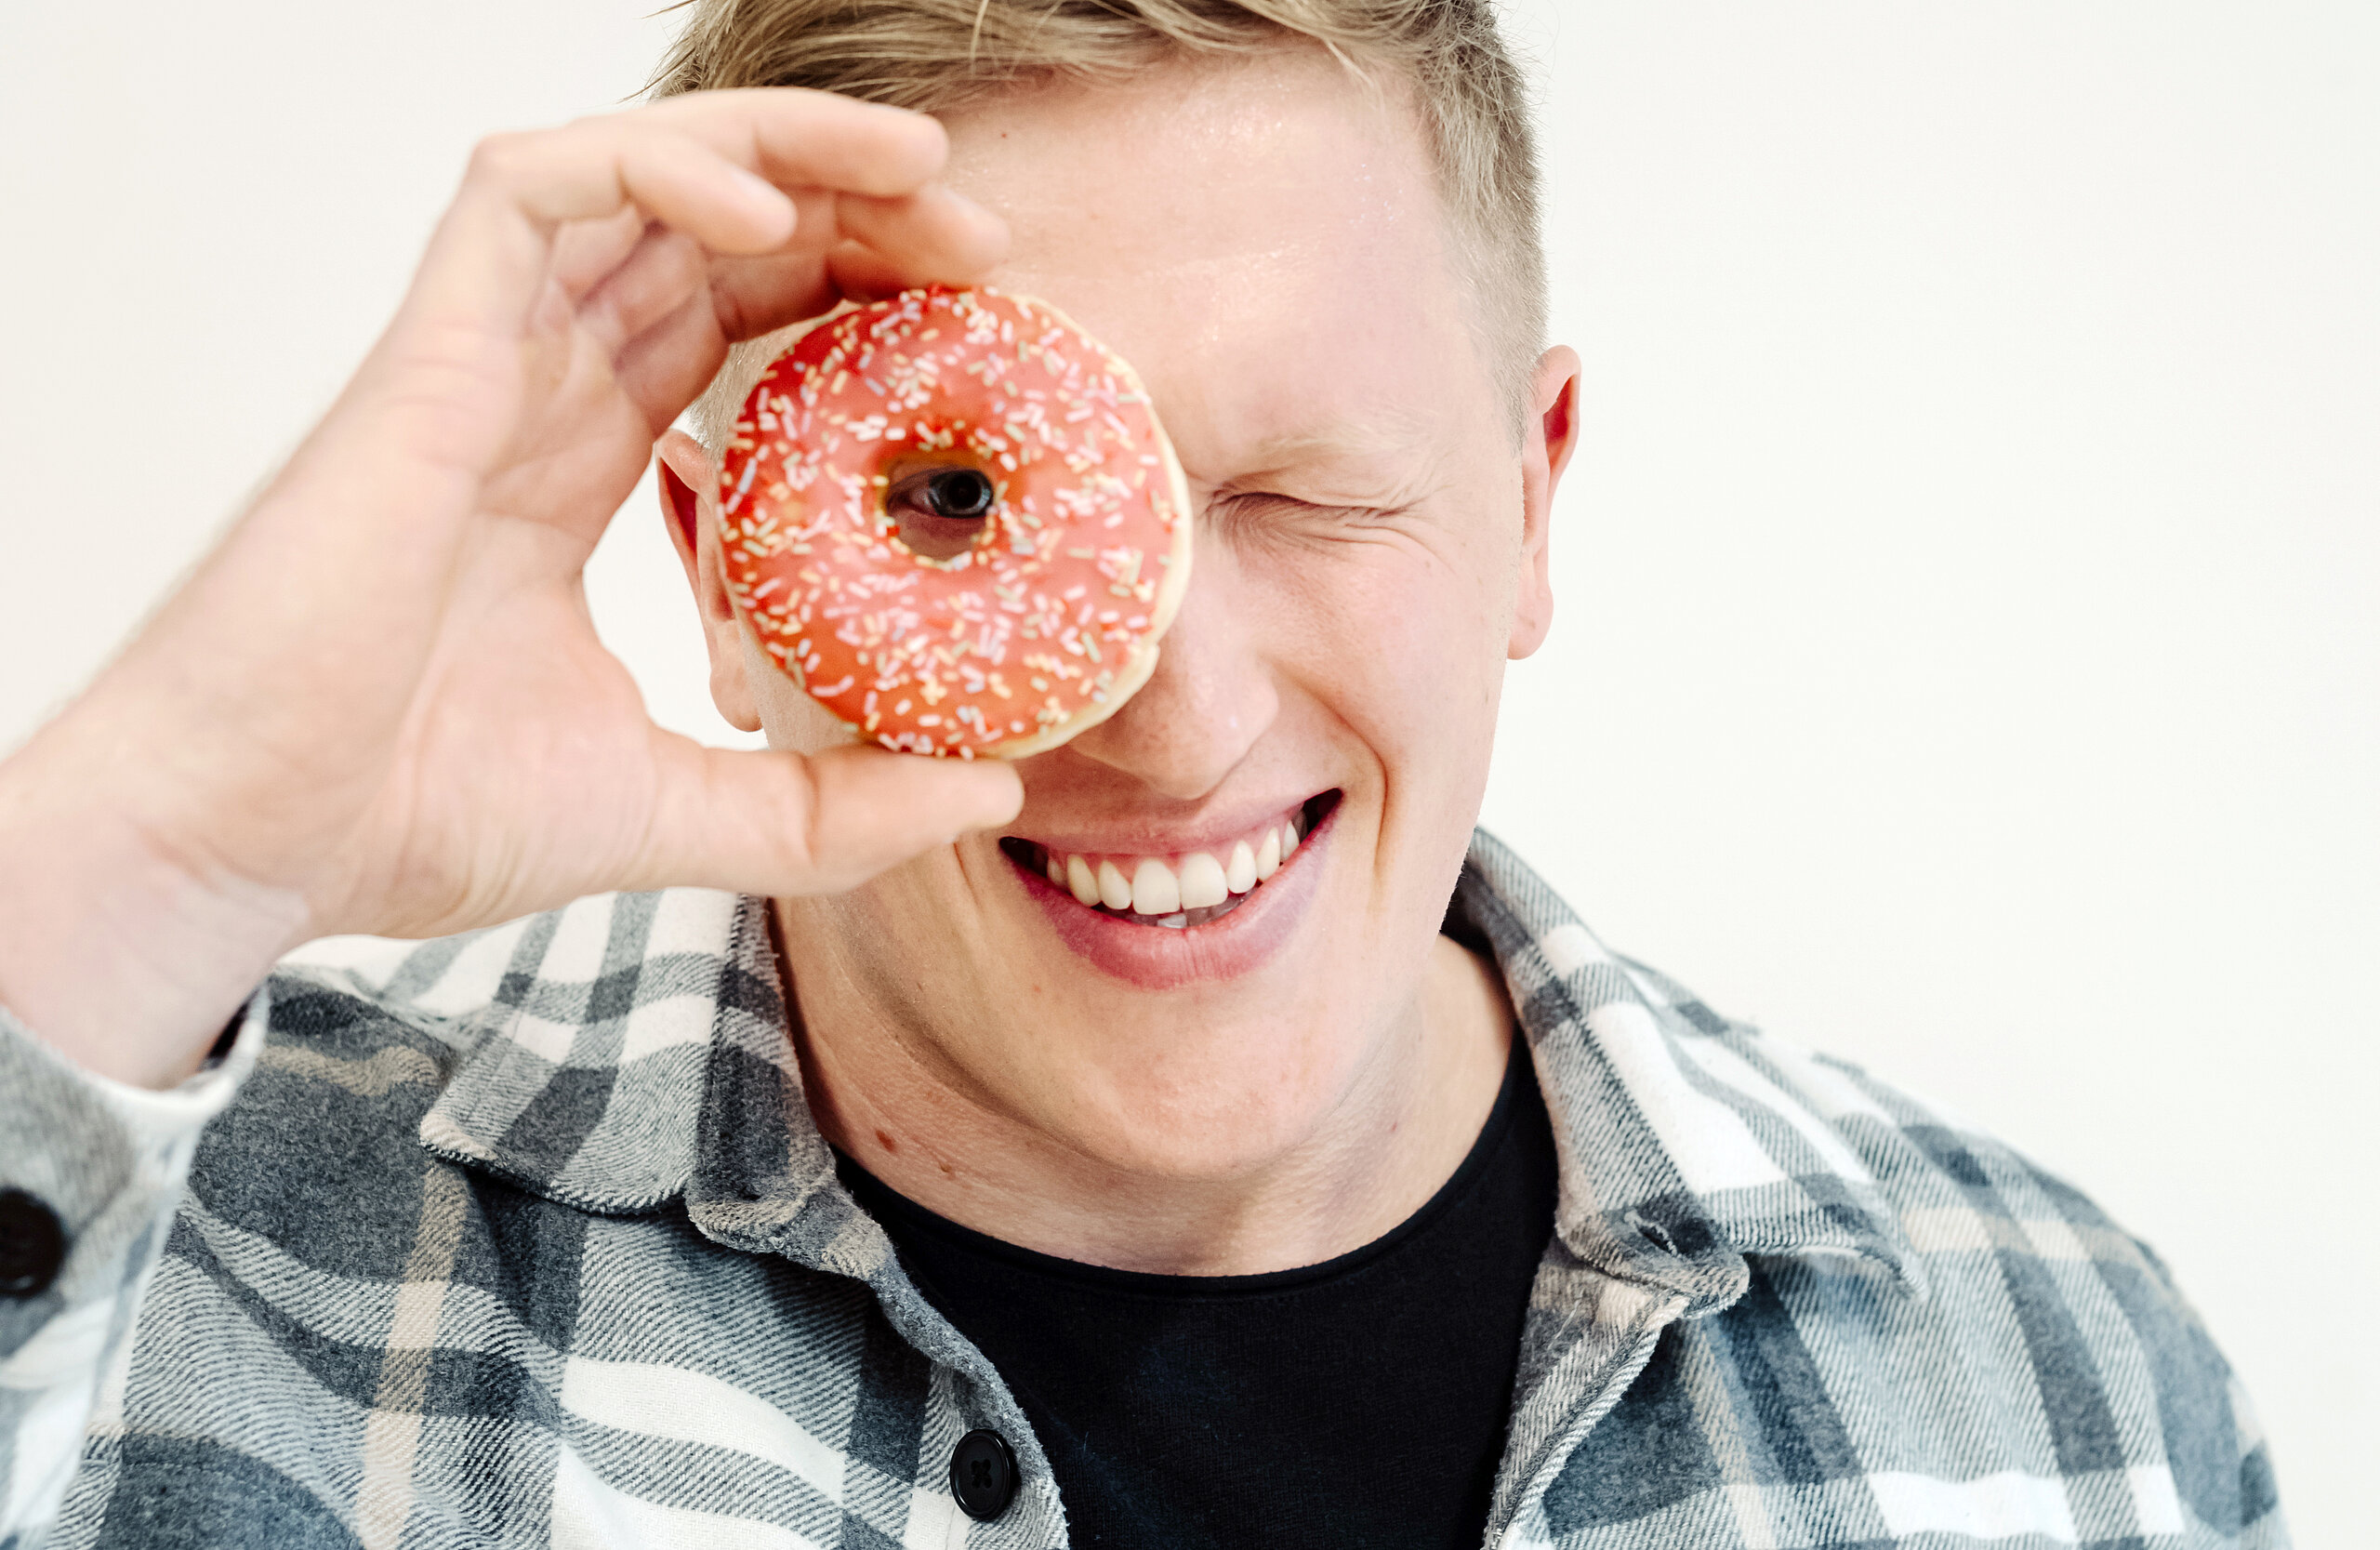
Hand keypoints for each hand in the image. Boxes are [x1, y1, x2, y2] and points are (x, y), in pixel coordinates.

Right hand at [0, 90, 1022, 1086]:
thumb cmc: (405, 819)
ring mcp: (476, 361)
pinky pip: (534, 191)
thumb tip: (986, 796)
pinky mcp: (425, 352)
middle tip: (980, 245)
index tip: (971, 329)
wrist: (244, 846)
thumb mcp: (676, 813)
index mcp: (575, 471)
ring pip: (634, 178)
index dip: (850, 299)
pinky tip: (768, 209)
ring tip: (922, 177)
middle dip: (850, 207)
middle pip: (706, 236)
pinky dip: (652, 167)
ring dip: (784, 150)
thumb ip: (822, 809)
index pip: (730, 328)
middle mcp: (531, 392)